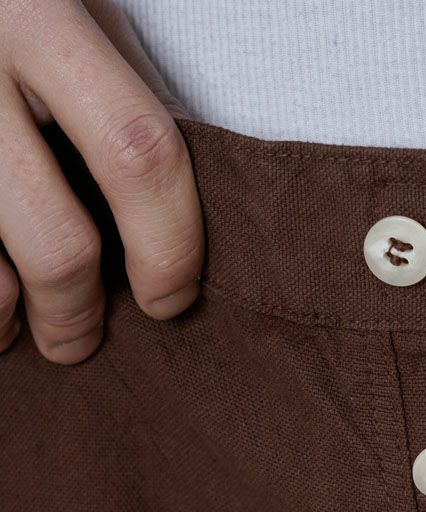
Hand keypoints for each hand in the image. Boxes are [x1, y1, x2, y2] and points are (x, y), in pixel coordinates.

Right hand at [0, 0, 202, 363]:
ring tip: (20, 328)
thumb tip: (184, 221)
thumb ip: (119, 101)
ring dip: (7, 322)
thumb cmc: (11, 10)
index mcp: (43, 21)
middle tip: (80, 340)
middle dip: (80, 312)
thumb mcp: (74, 18)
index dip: (169, 245)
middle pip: (58, 243)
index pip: (135, 153)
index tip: (170, 299)